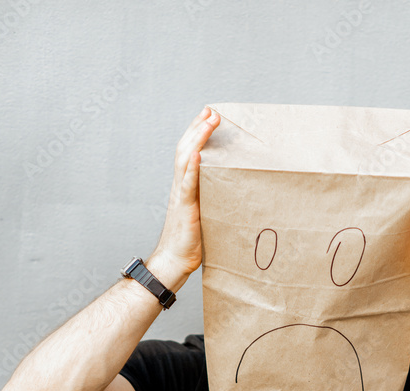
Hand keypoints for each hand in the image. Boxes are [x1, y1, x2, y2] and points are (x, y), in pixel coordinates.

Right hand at [151, 106, 219, 276]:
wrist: (175, 261)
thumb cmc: (191, 242)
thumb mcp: (206, 215)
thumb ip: (214, 200)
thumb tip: (233, 193)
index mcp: (185, 187)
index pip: (189, 152)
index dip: (197, 132)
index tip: (209, 115)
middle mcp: (180, 186)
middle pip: (186, 148)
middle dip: (198, 128)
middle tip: (212, 111)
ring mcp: (181, 195)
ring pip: (186, 159)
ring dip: (198, 138)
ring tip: (209, 121)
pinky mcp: (184, 208)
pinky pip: (187, 183)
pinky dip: (192, 167)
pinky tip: (198, 152)